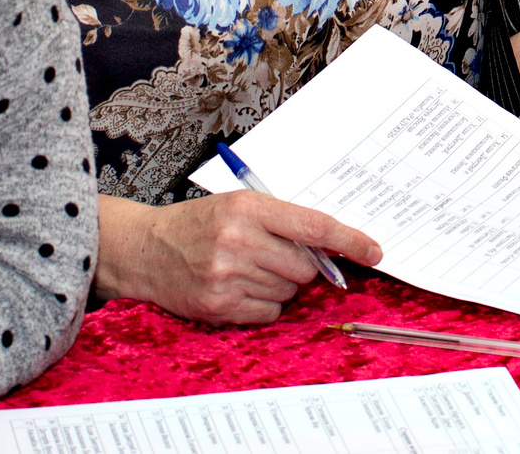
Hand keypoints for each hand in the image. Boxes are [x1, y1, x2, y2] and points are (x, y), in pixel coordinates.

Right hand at [96, 191, 380, 325]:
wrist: (145, 249)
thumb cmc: (198, 225)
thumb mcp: (239, 206)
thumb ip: (284, 223)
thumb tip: (333, 250)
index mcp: (248, 208)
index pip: (314, 226)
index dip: (350, 240)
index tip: (374, 251)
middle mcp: (238, 240)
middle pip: (305, 267)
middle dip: (303, 267)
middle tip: (276, 257)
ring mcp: (227, 275)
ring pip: (288, 292)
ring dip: (280, 285)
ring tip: (248, 270)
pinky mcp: (218, 305)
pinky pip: (269, 313)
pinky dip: (264, 305)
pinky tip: (240, 289)